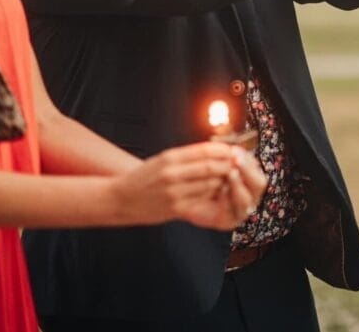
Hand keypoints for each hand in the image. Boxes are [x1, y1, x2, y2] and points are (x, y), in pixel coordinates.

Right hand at [110, 142, 266, 229]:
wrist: (120, 198)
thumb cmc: (144, 177)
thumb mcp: (163, 159)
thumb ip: (187, 156)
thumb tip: (215, 150)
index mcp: (170, 158)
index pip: (205, 150)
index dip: (224, 150)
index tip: (234, 150)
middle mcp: (172, 174)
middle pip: (211, 167)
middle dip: (228, 165)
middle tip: (237, 164)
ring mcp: (174, 192)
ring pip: (210, 184)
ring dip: (223, 180)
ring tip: (228, 177)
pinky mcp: (175, 208)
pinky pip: (202, 198)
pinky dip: (212, 193)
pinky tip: (215, 190)